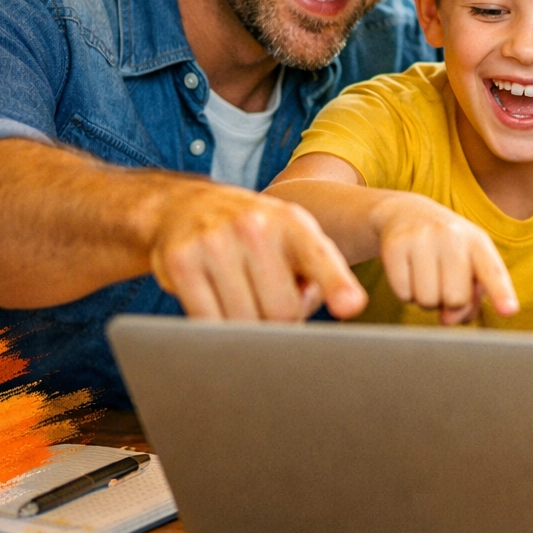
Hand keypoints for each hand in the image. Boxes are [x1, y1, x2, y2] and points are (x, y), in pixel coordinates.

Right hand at [148, 182, 364, 320]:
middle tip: (270, 303)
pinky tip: (216, 302)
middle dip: (280, 322)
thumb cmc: (256, 235)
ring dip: (247, 326)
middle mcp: (255, 226)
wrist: (188, 206)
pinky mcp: (180, 262)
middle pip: (281, 311)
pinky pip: (207, 322)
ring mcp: (214, 242)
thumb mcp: (294, 239)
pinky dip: (216, 325)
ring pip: (244, 322)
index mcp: (292, 222)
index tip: (351, 305)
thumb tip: (332, 311)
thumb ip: (319, 273)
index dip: (336, 284)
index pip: (319, 258)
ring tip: (243, 297)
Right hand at [373, 194, 518, 323]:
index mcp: (477, 241)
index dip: (501, 292)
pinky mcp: (394, 246)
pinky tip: (409, 272)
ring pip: (427, 301)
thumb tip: (447, 320)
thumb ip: (470, 298)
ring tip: (426, 275)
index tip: (509, 311)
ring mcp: (421, 238)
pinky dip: (405, 293)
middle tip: (442, 282)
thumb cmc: (447, 248)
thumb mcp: (468, 264)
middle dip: (448, 302)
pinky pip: (403, 294)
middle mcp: (451, 235)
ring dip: (426, 299)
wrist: (407, 213)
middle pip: (456, 299)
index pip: (492, 271)